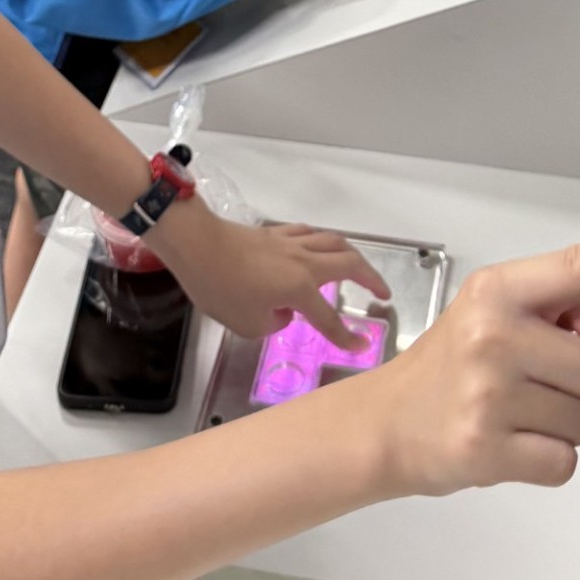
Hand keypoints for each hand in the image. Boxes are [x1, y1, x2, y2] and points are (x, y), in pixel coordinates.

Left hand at [149, 199, 390, 346]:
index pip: (328, 319)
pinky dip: (323, 242)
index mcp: (299, 289)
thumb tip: (283, 310)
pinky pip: (310, 234)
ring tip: (359, 267)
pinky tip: (319, 247)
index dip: (346, 337)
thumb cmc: (220, 289)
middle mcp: (303, 262)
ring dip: (352, 255)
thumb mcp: (248, 324)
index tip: (361, 346)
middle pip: (349, 263)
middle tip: (382, 292)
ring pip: (334, 241)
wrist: (197, 245)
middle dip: (371, 278)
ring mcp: (290, 242)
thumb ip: (274, 322)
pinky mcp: (275, 232)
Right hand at [365, 223, 579, 496]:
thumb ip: (565, 308)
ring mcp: (490, 396)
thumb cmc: (451, 364)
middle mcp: (493, 337)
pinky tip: (513, 441)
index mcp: (497, 293)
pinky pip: (567, 460)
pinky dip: (548, 458)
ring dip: (564, 422)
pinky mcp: (488, 450)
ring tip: (516, 410)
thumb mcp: (496, 312)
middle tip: (531, 379)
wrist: (386, 423)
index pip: (578, 268)